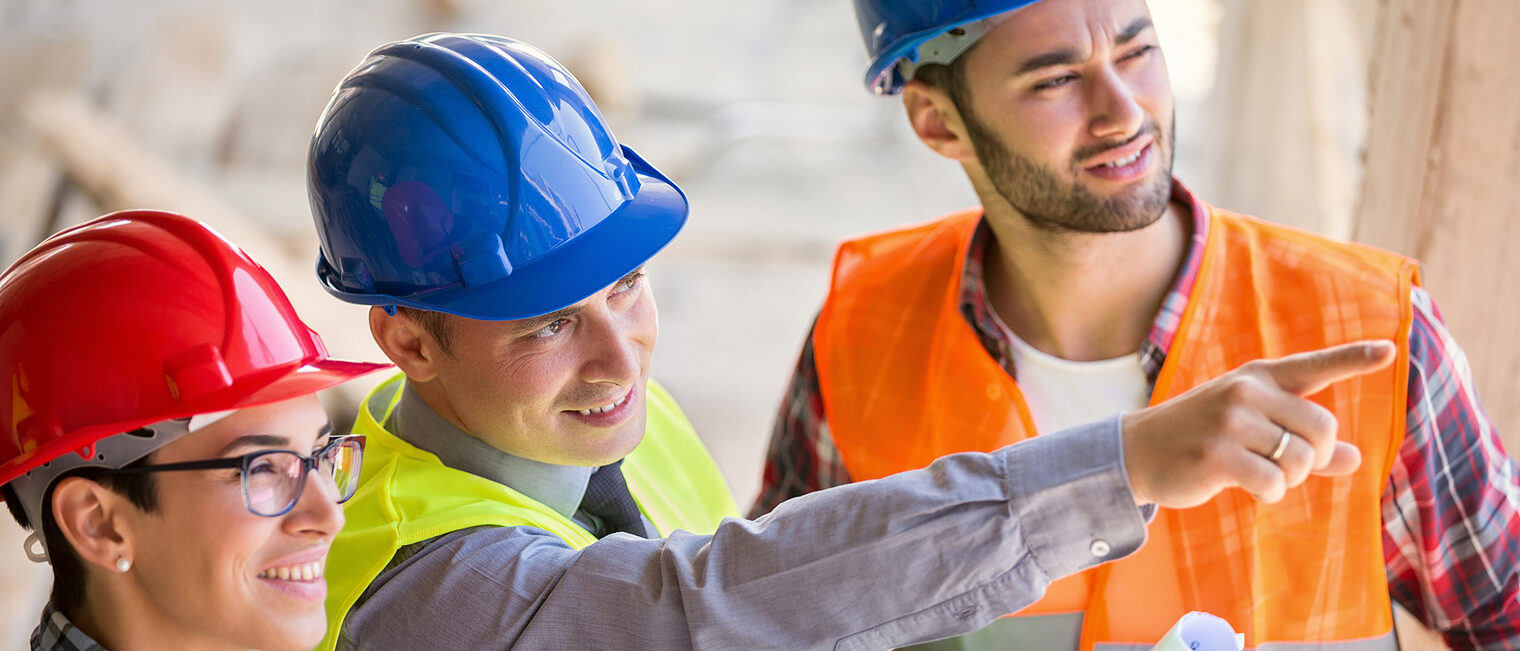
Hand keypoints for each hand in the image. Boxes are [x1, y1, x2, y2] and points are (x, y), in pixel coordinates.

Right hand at [1121, 340, 1396, 507]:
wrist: (1139, 451)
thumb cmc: (1203, 438)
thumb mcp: (1253, 430)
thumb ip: (1304, 442)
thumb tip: (1353, 459)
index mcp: (1259, 377)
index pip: (1315, 366)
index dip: (1354, 359)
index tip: (1389, 350)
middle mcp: (1247, 391)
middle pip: (1322, 429)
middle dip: (1313, 457)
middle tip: (1284, 465)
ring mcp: (1230, 421)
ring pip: (1300, 460)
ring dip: (1290, 479)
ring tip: (1260, 474)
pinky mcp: (1217, 454)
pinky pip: (1274, 483)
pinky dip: (1269, 493)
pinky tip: (1245, 485)